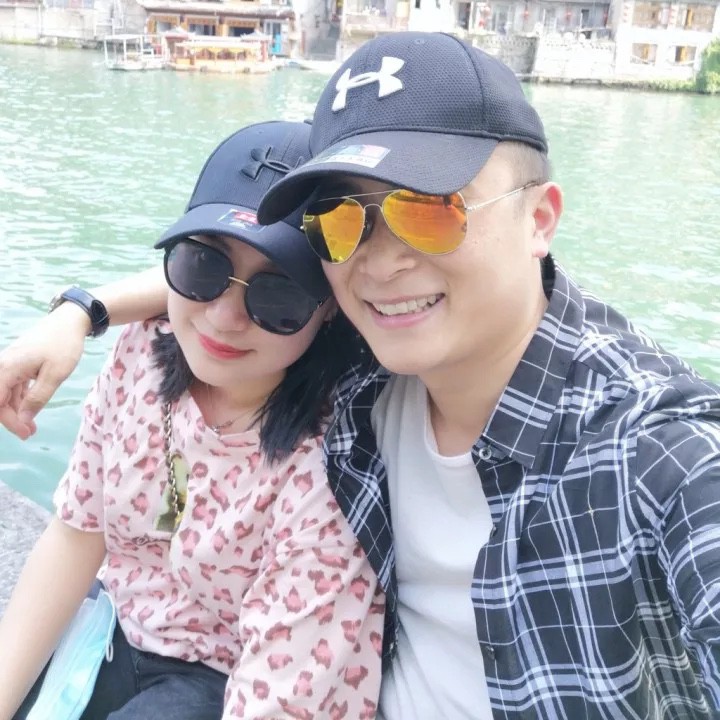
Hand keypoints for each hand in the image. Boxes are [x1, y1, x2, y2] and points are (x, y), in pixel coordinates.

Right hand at [0, 303, 89, 438]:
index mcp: (7, 367)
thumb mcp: (55, 375)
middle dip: (12, 419)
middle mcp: (3, 365)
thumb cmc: (64, 345)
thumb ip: (38, 398)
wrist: (70, 320)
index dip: (10, 421)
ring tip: (33, 427)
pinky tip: (32, 411)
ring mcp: (9, 364)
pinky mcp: (17, 364)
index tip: (26, 433)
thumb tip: (23, 420)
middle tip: (30, 433)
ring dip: (16, 411)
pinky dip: (21, 400)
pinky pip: (13, 386)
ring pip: (5, 394)